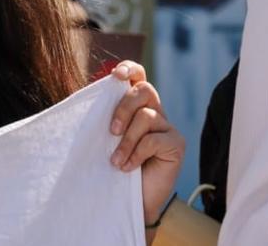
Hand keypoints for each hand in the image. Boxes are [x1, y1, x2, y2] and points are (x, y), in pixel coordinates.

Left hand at [108, 62, 184, 227]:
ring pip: (146, 116)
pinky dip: (136, 153)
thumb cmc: (114, 163)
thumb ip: (104, 114)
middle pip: (144, 90)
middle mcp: (155, 110)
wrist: (129, 198)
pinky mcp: (176, 143)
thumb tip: (91, 94)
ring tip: (115, 160)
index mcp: (136, 104)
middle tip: (111, 131)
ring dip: (127, 140)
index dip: (129, 68)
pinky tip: (128, 167)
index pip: (137, 75)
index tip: (116, 75)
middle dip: (123, 108)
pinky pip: (154, 139)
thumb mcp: (105, 136)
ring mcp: (167, 127)